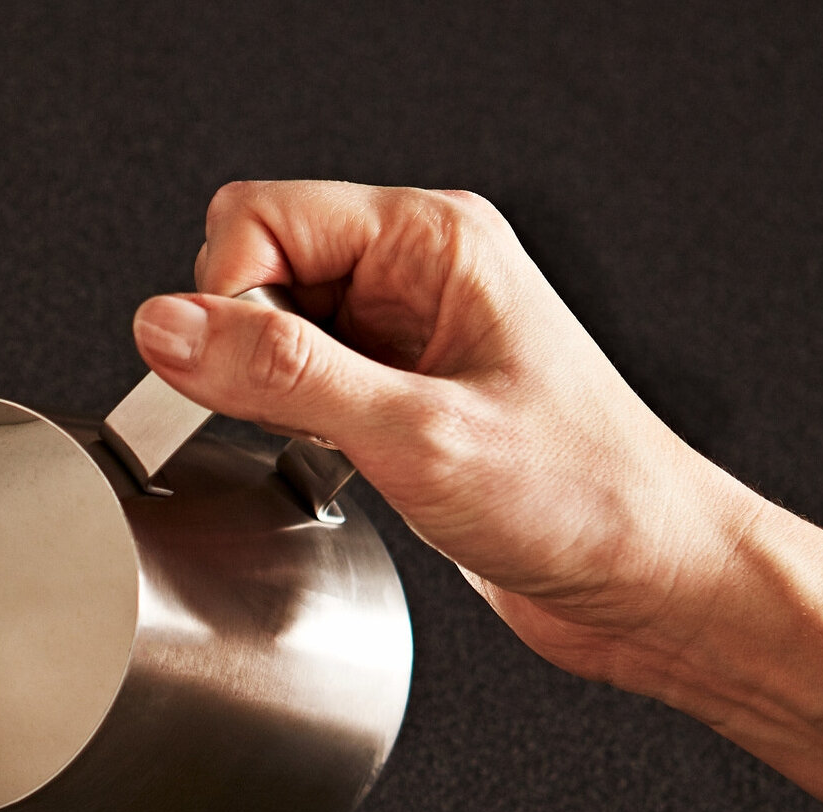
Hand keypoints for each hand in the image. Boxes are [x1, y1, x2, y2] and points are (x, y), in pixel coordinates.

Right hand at [131, 179, 747, 687]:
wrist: (652, 582)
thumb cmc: (588, 498)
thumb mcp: (417, 435)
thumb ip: (283, 375)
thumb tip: (171, 328)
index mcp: (434, 242)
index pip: (260, 218)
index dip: (222, 298)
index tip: (222, 377)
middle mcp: (418, 278)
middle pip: (257, 271)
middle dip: (243, 350)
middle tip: (295, 420)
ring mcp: (408, 341)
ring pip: (273, 338)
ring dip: (271, 399)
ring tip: (338, 451)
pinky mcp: (400, 403)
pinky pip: (303, 393)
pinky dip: (296, 433)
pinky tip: (343, 471)